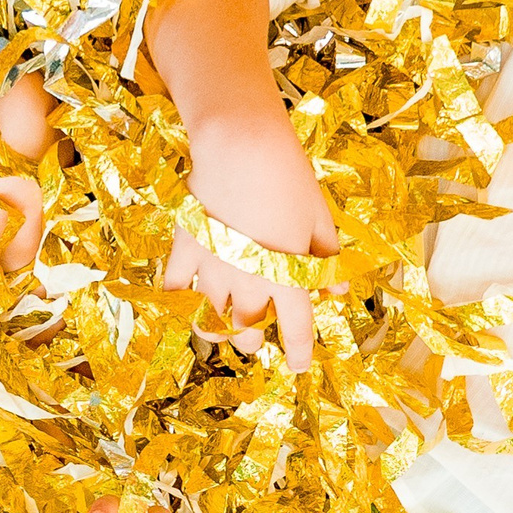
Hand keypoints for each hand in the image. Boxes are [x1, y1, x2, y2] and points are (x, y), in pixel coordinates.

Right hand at [164, 108, 337, 371]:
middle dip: (253, 340)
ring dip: (218, 329)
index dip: (299, 352)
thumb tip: (336, 291)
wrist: (243, 147)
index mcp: (288, 277)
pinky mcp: (186, 248)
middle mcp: (249, 281)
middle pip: (247, 329)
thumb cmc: (289, 178)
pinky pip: (176, 288)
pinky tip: (187, 300)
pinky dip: (181, 300)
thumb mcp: (319, 219)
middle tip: (255, 338)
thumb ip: (325, 259)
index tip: (300, 366)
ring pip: (209, 317)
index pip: (296, 328)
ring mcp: (213, 267)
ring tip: (221, 330)